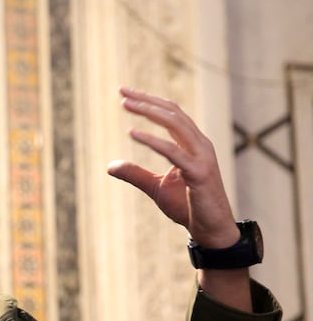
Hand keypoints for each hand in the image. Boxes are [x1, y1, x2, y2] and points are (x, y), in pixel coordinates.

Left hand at [107, 87, 239, 248]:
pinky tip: (132, 133)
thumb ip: (135, 174)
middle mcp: (200, 145)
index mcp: (192, 144)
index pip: (171, 113)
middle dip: (146, 100)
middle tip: (122, 92)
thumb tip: (110, 166)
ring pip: (176, 124)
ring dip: (149, 112)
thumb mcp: (155, 187)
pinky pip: (173, 151)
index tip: (126, 93)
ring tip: (126, 104)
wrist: (210, 229)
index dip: (149, 101)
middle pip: (172, 112)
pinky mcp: (199, 173)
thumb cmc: (187, 207)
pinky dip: (152, 140)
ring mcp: (202, 157)